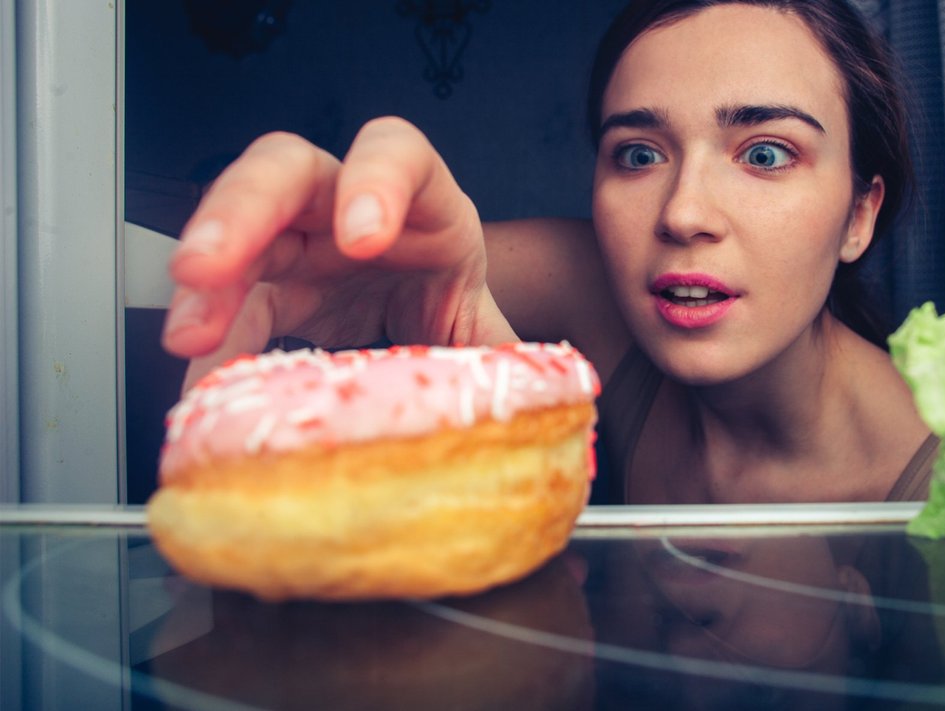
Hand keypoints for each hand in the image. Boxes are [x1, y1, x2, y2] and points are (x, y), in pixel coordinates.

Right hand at [161, 117, 516, 388]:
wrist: (431, 336)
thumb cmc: (458, 315)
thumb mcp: (485, 331)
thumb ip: (502, 358)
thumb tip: (534, 401)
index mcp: (424, 207)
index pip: (398, 154)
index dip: (376, 181)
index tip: (362, 238)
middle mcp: (349, 209)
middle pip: (285, 173)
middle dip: (242, 212)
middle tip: (209, 268)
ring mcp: (298, 244)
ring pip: (238, 234)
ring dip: (207, 284)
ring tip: (188, 336)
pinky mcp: (266, 290)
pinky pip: (227, 307)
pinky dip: (211, 344)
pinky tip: (202, 382)